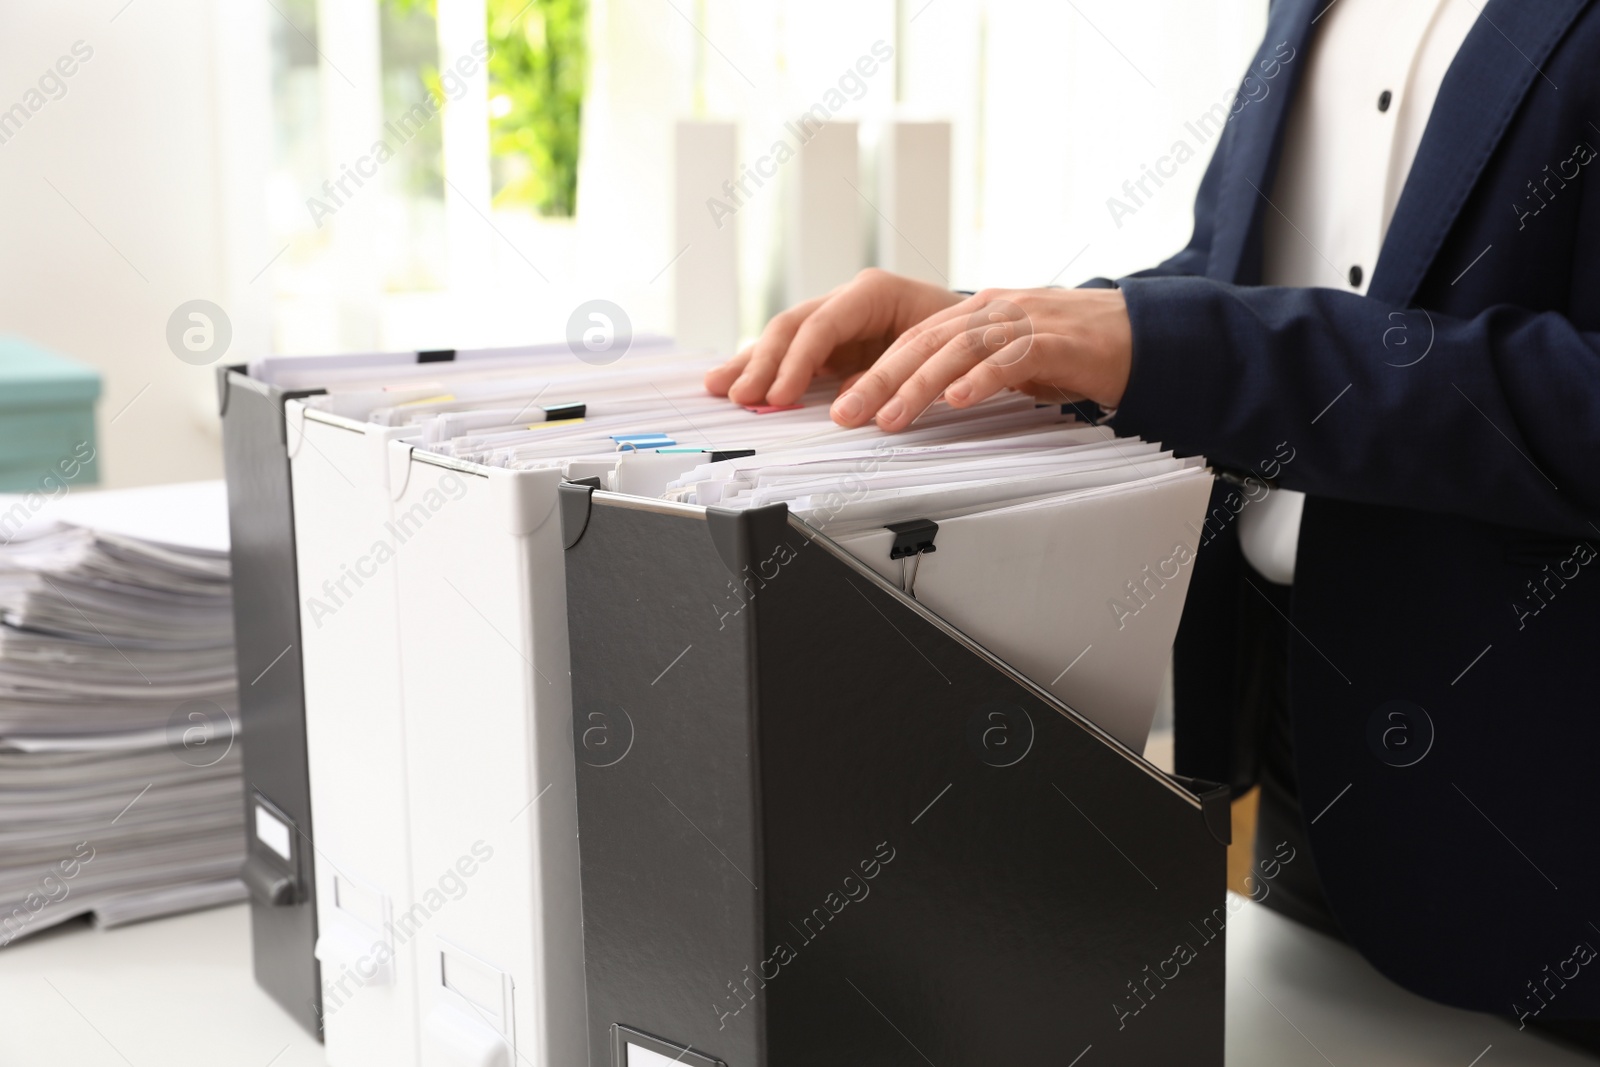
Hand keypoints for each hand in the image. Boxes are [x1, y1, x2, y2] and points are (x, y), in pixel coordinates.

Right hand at [704, 269, 964, 406]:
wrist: (979, 329)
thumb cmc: (964, 335)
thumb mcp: (935, 354)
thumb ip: (889, 373)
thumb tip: (846, 399)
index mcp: (874, 291)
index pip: (821, 324)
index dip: (795, 361)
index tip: (779, 394)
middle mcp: (849, 299)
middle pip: (792, 326)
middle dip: (762, 362)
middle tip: (740, 395)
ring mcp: (838, 319)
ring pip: (784, 336)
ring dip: (752, 363)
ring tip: (720, 386)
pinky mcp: (834, 341)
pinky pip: (792, 351)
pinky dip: (765, 368)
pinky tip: (735, 379)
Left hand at [825, 286, 1133, 430]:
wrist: (1141, 334)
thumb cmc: (1075, 350)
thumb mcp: (1009, 357)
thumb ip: (969, 368)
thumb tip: (926, 396)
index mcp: (979, 312)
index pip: (914, 339)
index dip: (874, 370)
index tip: (843, 402)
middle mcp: (996, 310)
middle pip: (925, 341)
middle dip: (880, 380)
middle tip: (848, 415)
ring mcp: (1026, 321)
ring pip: (959, 348)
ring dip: (919, 385)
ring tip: (891, 416)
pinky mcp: (1058, 341)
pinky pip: (1013, 357)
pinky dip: (983, 378)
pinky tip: (960, 399)